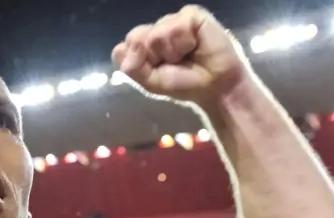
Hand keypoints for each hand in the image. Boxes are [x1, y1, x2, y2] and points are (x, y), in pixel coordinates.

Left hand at [112, 6, 249, 105]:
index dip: (140, 61)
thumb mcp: (151, 82)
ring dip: (172, 51)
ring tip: (187, 55)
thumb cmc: (184, 84)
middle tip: (174, 64)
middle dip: (154, 57)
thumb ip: (133, 67)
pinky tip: (195, 45)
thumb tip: (120, 47)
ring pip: (157, 33)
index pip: (126, 45)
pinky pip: (177, 26)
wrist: (214, 87)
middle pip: (138, 37)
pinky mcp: (192, 15)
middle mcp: (157, 29)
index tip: (157, 70)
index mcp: (145, 43)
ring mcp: (174, 20)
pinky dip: (184, 42)